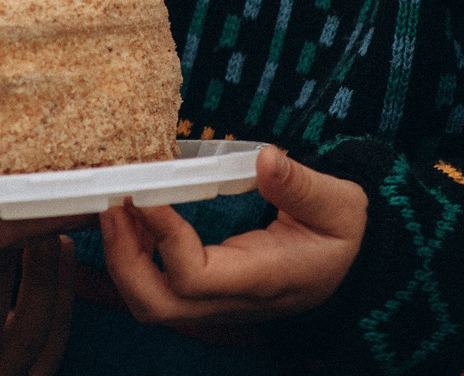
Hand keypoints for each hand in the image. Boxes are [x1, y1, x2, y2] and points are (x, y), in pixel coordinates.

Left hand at [98, 146, 364, 326]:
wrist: (352, 270)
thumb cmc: (343, 236)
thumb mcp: (339, 203)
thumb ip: (301, 184)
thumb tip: (266, 158)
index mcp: (263, 278)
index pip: (195, 276)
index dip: (163, 238)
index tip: (145, 193)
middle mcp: (233, 300)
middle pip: (157, 305)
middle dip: (122, 260)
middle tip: (112, 205)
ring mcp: (218, 304)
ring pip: (152, 305)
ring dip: (122, 260)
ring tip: (116, 209)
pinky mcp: (209, 297)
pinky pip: (160, 290)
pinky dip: (135, 260)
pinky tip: (135, 219)